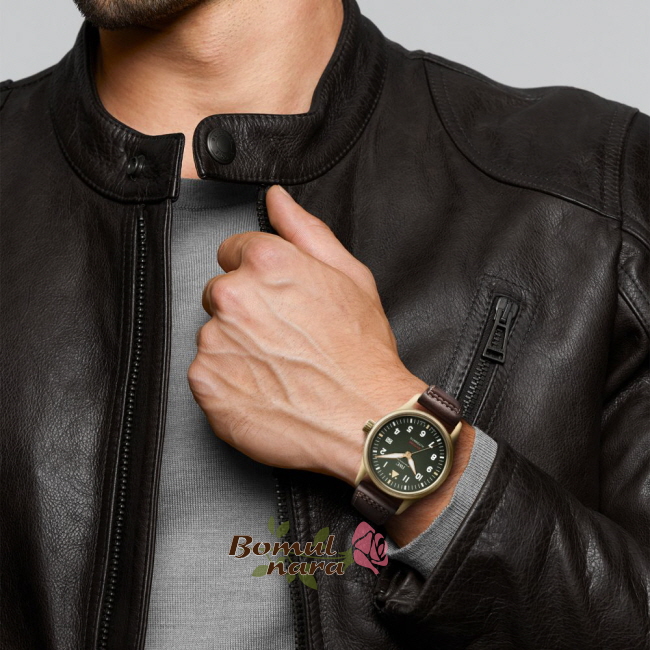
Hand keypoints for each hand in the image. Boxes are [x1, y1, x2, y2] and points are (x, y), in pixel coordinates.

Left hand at [188, 185, 426, 485]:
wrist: (364, 420)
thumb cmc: (362, 352)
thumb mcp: (350, 276)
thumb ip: (305, 230)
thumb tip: (276, 198)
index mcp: (266, 263)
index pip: (233, 251)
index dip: (258, 274)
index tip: (278, 299)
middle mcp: (233, 297)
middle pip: (220, 293)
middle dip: (245, 310)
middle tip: (285, 338)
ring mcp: (216, 342)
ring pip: (213, 334)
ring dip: (236, 348)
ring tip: (279, 368)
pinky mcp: (206, 384)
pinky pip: (206, 373)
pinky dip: (228, 382)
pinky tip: (264, 390)